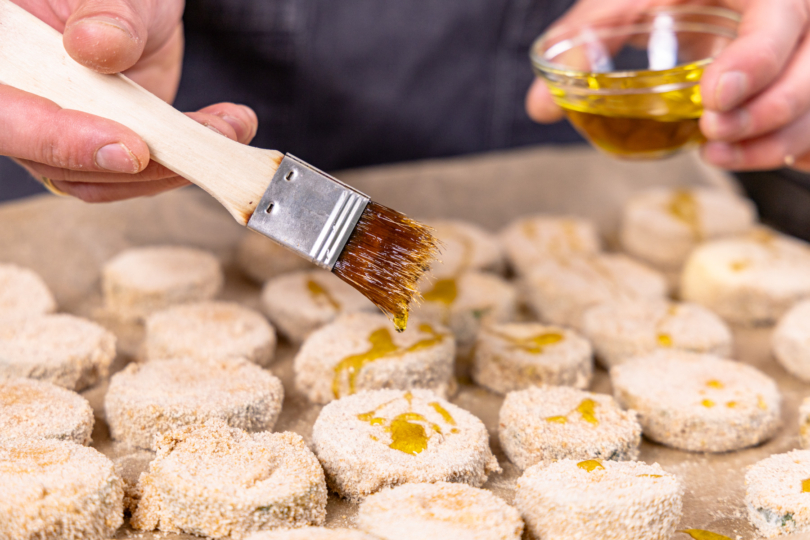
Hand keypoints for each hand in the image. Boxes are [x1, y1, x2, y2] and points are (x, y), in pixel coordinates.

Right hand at [3, 0, 257, 201]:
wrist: (137, 5)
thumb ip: (104, 12)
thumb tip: (95, 45)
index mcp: (4, 56)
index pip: (9, 117)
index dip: (61, 141)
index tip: (130, 148)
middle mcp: (24, 103)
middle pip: (57, 163)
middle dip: (139, 163)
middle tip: (199, 147)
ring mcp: (63, 132)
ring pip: (101, 180)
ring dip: (171, 168)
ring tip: (227, 130)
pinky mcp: (104, 147)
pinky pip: (135, 174)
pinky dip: (185, 161)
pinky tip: (226, 131)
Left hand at [526, 0, 809, 171]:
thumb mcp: (626, 0)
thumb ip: (584, 40)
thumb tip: (539, 108)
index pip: (779, 22)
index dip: (754, 62)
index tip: (712, 97)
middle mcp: (795, 19)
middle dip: (766, 114)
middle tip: (712, 137)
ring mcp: (805, 55)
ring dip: (774, 143)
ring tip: (717, 155)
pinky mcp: (802, 86)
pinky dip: (793, 149)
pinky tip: (757, 156)